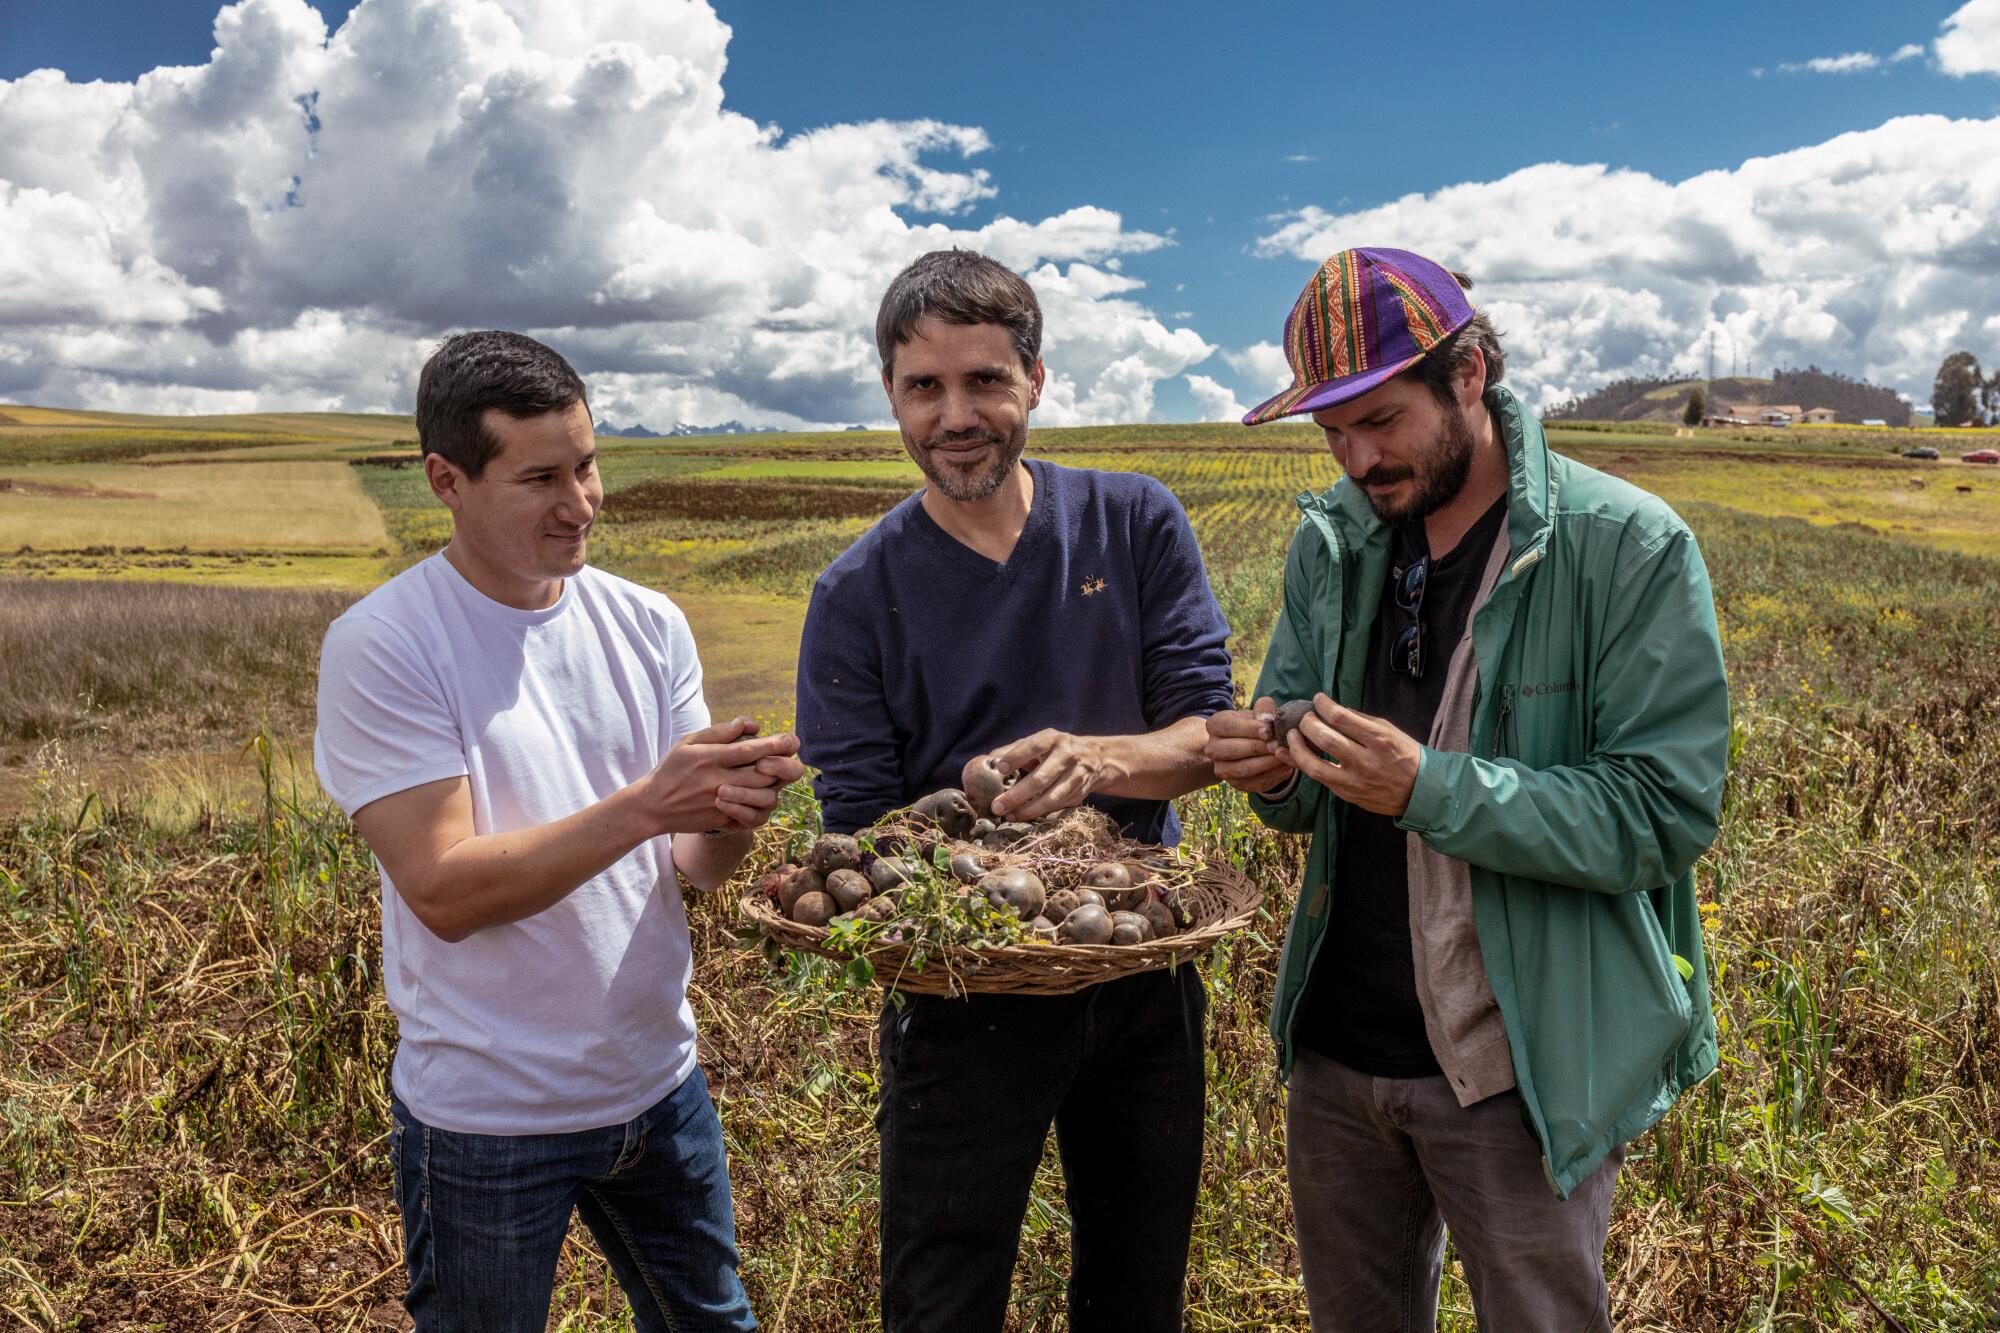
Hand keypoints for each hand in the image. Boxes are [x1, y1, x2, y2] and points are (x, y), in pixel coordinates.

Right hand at [643, 717, 802, 833]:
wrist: (652, 806)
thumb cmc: (672, 769)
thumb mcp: (688, 743)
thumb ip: (719, 733)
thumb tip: (750, 724)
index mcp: (709, 758)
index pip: (749, 750)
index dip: (774, 744)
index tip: (791, 740)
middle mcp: (717, 780)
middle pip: (761, 774)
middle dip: (781, 765)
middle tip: (789, 757)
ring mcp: (720, 802)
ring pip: (761, 796)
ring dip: (772, 786)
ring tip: (772, 775)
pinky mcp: (721, 819)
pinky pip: (751, 815)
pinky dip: (761, 805)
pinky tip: (761, 794)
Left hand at [985, 729, 1117, 820]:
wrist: (1096, 758)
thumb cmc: (1056, 750)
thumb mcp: (1039, 742)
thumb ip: (1014, 749)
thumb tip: (988, 761)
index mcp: (1053, 739)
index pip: (1033, 746)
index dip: (1016, 757)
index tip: (999, 769)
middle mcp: (1067, 756)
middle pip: (1040, 779)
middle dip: (1016, 795)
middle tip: (997, 806)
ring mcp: (1076, 776)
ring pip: (1051, 798)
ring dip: (1027, 810)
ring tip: (1009, 815)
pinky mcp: (1080, 793)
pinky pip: (1057, 807)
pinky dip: (1038, 813)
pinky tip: (1021, 816)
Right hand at [1203, 696, 1297, 794]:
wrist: (1259, 745)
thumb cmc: (1258, 724)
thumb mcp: (1261, 712)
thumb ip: (1265, 708)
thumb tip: (1267, 719)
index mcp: (1215, 725)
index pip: (1228, 726)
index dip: (1249, 729)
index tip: (1269, 731)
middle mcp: (1213, 748)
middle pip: (1232, 749)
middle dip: (1258, 747)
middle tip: (1278, 745)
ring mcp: (1222, 768)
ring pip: (1242, 768)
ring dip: (1265, 763)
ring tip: (1283, 755)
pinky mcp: (1236, 784)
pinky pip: (1253, 781)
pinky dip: (1271, 774)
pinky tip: (1283, 765)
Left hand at [1286, 694, 1420, 817]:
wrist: (1419, 791)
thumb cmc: (1404, 755)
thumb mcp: (1389, 730)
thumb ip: (1361, 720)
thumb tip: (1334, 710)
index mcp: (1378, 740)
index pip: (1341, 717)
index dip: (1323, 705)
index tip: (1318, 699)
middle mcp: (1365, 761)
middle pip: (1325, 738)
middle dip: (1307, 723)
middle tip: (1304, 717)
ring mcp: (1355, 781)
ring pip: (1314, 766)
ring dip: (1297, 748)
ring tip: (1291, 736)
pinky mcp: (1347, 795)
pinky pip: (1319, 779)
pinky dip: (1303, 765)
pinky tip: (1294, 755)